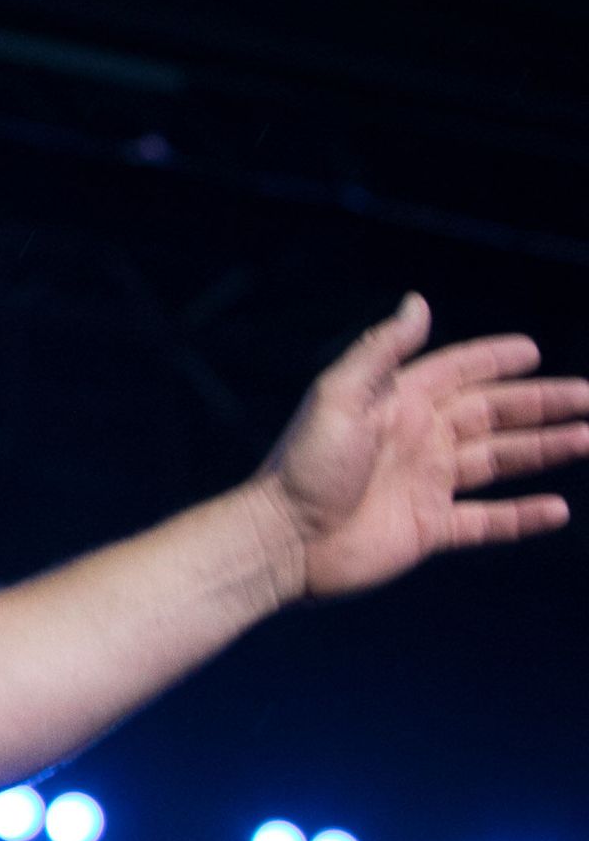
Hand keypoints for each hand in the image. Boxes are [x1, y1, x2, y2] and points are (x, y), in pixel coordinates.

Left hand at [252, 295, 588, 599]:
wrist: (282, 539)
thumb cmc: (305, 466)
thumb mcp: (339, 397)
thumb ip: (382, 351)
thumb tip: (418, 301)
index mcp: (397, 405)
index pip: (457, 373)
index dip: (493, 360)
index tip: (533, 350)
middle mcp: (417, 440)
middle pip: (491, 415)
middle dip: (540, 405)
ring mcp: (425, 484)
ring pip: (499, 461)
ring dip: (544, 449)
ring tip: (588, 438)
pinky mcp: (429, 528)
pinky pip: (487, 520)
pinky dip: (522, 516)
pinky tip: (557, 509)